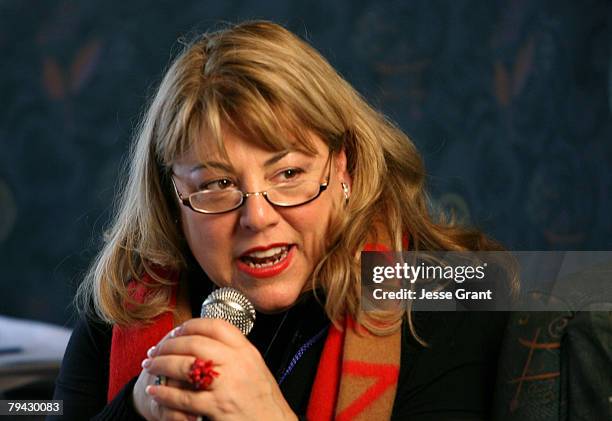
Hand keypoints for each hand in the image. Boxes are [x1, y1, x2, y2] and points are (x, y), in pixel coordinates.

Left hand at [141, 318, 296, 420]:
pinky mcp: (217, 407)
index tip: (176, 331)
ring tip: (151, 366)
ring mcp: (227, 385)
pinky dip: (164, 393)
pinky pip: (183, 397)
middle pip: (195, 343)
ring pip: (185, 366)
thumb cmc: (263, 400)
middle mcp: (237, 364)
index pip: (215, 326)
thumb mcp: (254, 367)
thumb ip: (233, 352)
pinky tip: (154, 391)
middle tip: (156, 350)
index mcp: (246, 351)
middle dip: (169, 345)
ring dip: (161, 364)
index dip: (191, 325)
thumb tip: (204, 340)